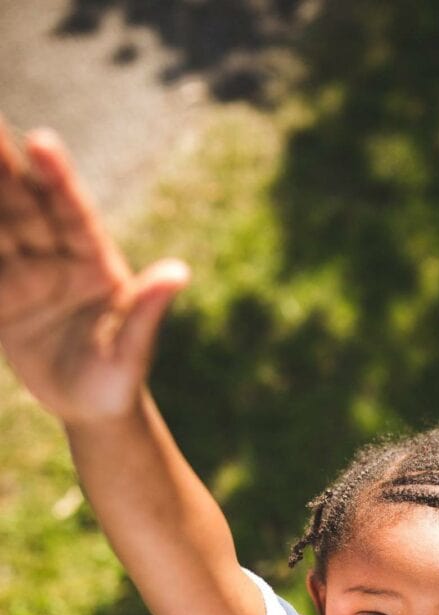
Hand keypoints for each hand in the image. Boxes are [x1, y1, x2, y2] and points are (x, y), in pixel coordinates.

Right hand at [0, 116, 188, 423]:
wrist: (91, 408)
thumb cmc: (119, 381)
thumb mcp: (134, 353)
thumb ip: (148, 311)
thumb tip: (179, 273)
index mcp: (94, 262)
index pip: (72, 213)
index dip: (57, 177)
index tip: (41, 141)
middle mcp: (56, 257)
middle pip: (23, 205)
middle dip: (1, 163)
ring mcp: (24, 274)